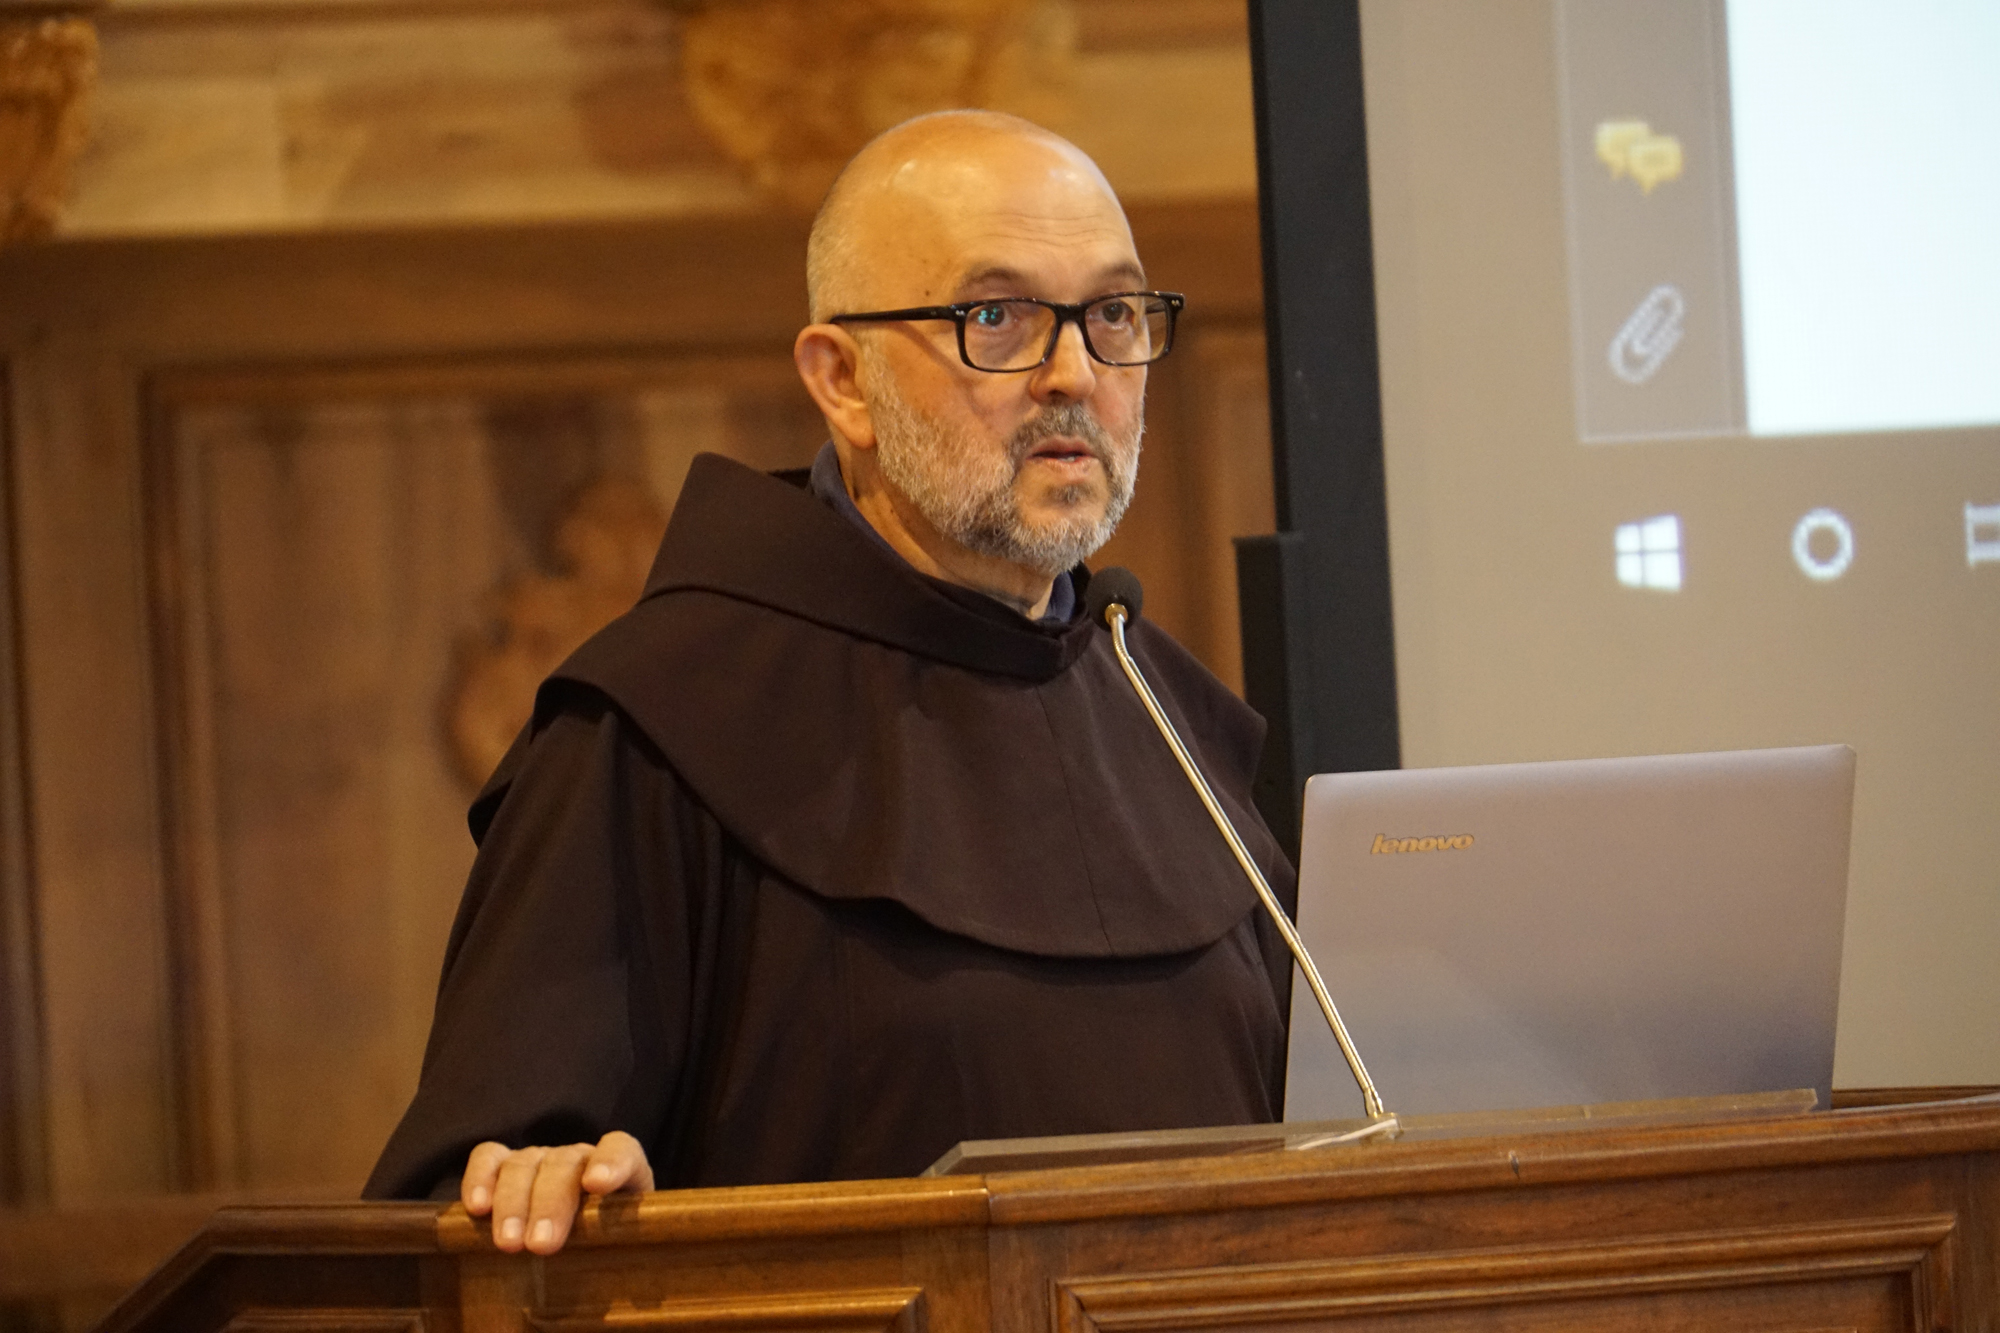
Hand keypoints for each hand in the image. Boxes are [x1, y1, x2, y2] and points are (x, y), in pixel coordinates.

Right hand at [461, 1131, 653, 1254]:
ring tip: (509, 1243)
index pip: (621, 1151)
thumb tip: (647, 1291)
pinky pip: (488, 1158)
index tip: (597, 1184)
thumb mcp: (622, 1252)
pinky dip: (480, 1178)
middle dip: (551, 1203)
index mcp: (620, 1173)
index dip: (611, 1162)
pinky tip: (477, 1209)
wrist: (574, 1252)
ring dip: (513, 1204)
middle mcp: (578, 1159)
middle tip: (542, 1245)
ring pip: (523, 1164)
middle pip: (564, 1165)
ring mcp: (539, 1159)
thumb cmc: (602, 1254)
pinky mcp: (502, 1166)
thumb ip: (632, 1255)